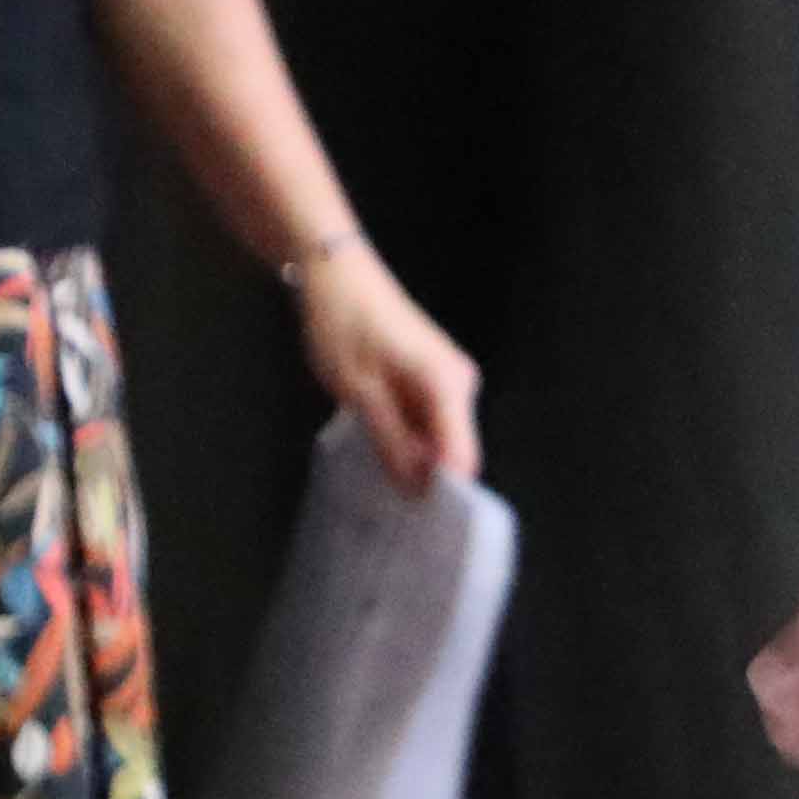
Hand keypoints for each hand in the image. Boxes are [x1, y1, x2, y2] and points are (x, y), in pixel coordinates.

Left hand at [294, 244, 484, 493]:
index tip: (416, 522)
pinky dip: (406, 435)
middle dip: (425, 476)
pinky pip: (428, 420)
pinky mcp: (433, 377)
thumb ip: (391, 442)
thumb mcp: (360, 391)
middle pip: (453, 450)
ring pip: (438, 437)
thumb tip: (416, 489)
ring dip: (412, 455)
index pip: (462, 457)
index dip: (443, 492)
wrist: (337, 275)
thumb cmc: (345, 326)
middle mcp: (460, 383)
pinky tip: (378, 442)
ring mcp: (449, 379)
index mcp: (447, 386)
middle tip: (385, 500)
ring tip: (376, 470)